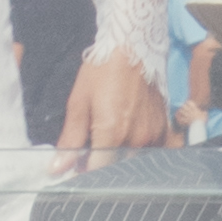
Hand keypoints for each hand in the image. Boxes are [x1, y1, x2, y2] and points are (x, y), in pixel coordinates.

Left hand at [55, 51, 172, 170]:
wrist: (134, 45)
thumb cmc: (103, 70)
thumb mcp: (79, 102)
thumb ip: (71, 139)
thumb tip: (57, 168)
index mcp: (112, 132)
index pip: (96, 172)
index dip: (83, 175)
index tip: (75, 171)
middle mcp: (136, 138)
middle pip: (115, 170)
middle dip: (100, 167)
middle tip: (88, 154)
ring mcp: (153, 135)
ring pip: (132, 162)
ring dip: (118, 159)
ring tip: (107, 141)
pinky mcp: (163, 129)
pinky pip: (150, 152)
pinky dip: (136, 150)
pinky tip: (126, 136)